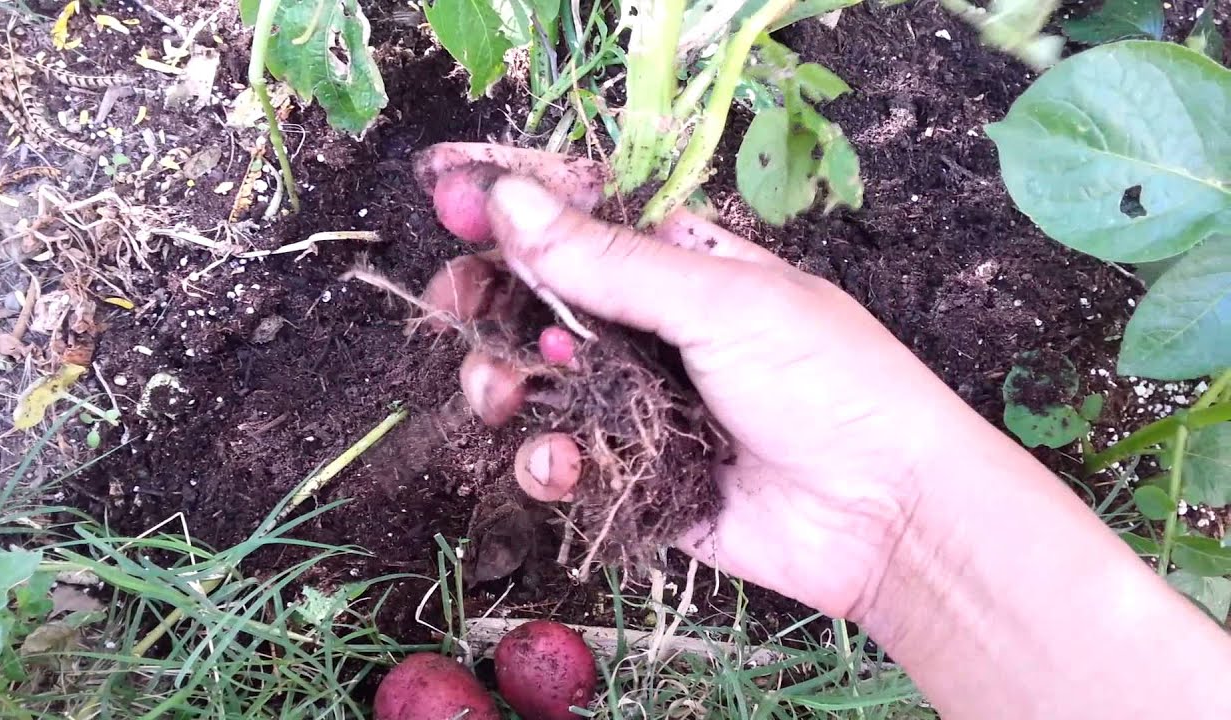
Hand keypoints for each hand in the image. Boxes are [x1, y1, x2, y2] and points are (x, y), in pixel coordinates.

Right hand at [413, 143, 993, 618]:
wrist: (883, 516)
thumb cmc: (827, 383)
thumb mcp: (721, 304)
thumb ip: (610, 262)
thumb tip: (510, 198)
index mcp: (680, 261)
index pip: (580, 215)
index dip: (514, 202)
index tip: (449, 198)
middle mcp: (650, 325)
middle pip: (538, 296)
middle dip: (487, 297)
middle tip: (453, 305)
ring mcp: (637, 401)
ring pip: (535, 379)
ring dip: (499, 379)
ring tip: (499, 393)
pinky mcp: (632, 473)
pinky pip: (562, 458)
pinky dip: (545, 460)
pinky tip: (560, 463)